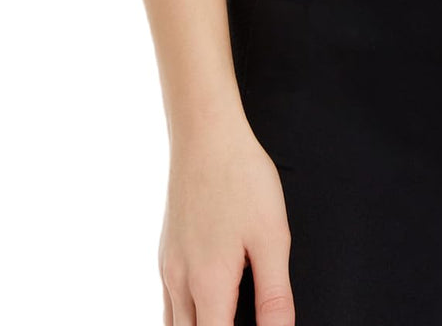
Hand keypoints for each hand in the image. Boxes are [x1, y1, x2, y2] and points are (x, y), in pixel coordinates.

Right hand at [160, 116, 294, 325]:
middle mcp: (180, 282)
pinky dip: (184, 317)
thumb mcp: (272, 236)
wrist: (206, 136)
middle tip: (239, 320)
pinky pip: (169, 302)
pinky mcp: (166, 251)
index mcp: (209, 284)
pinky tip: (207, 305)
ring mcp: (168, 267)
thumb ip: (275, 294)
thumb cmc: (242, 179)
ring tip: (226, 316)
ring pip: (173, 324)